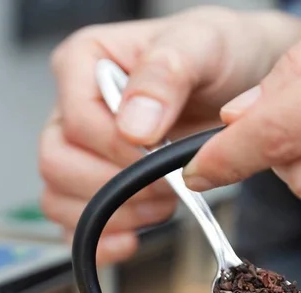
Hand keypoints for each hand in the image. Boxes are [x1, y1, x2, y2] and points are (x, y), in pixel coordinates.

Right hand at [39, 7, 300, 261]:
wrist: (244, 81)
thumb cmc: (218, 53)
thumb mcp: (202, 43)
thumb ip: (165, 74)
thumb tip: (133, 126)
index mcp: (83, 63)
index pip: (76, 121)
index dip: (117, 148)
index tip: (161, 153)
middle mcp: (70, 108)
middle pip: (56, 164)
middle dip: (114, 186)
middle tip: (165, 187)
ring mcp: (78, 152)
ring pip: (58, 199)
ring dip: (112, 214)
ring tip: (160, 204)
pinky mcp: (92, 187)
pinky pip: (74, 227)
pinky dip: (102, 241)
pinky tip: (133, 238)